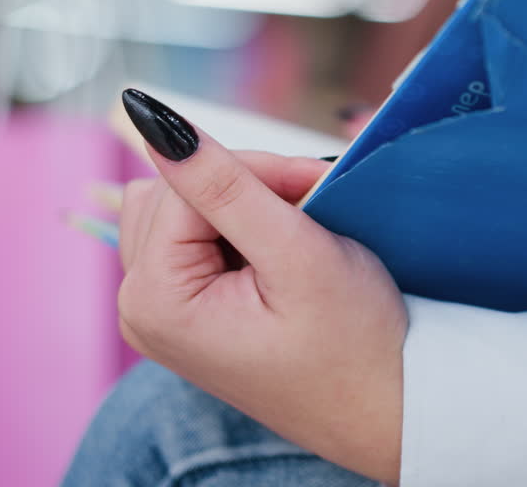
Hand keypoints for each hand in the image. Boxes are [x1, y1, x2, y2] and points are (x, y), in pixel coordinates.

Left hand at [116, 90, 405, 484]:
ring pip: (177, 209)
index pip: (184, 184)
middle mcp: (141, 310)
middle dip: (243, 186)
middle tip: (312, 207)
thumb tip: (150, 116)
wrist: (386, 410)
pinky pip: (191, 239)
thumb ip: (225, 184)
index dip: (254, 170)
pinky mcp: (186, 314)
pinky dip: (235, 229)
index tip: (318, 181)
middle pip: (169, 193)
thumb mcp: (296, 254)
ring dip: (238, 204)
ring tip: (296, 233)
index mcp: (156, 301)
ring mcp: (161, 315)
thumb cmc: (354, 345)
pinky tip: (278, 253)